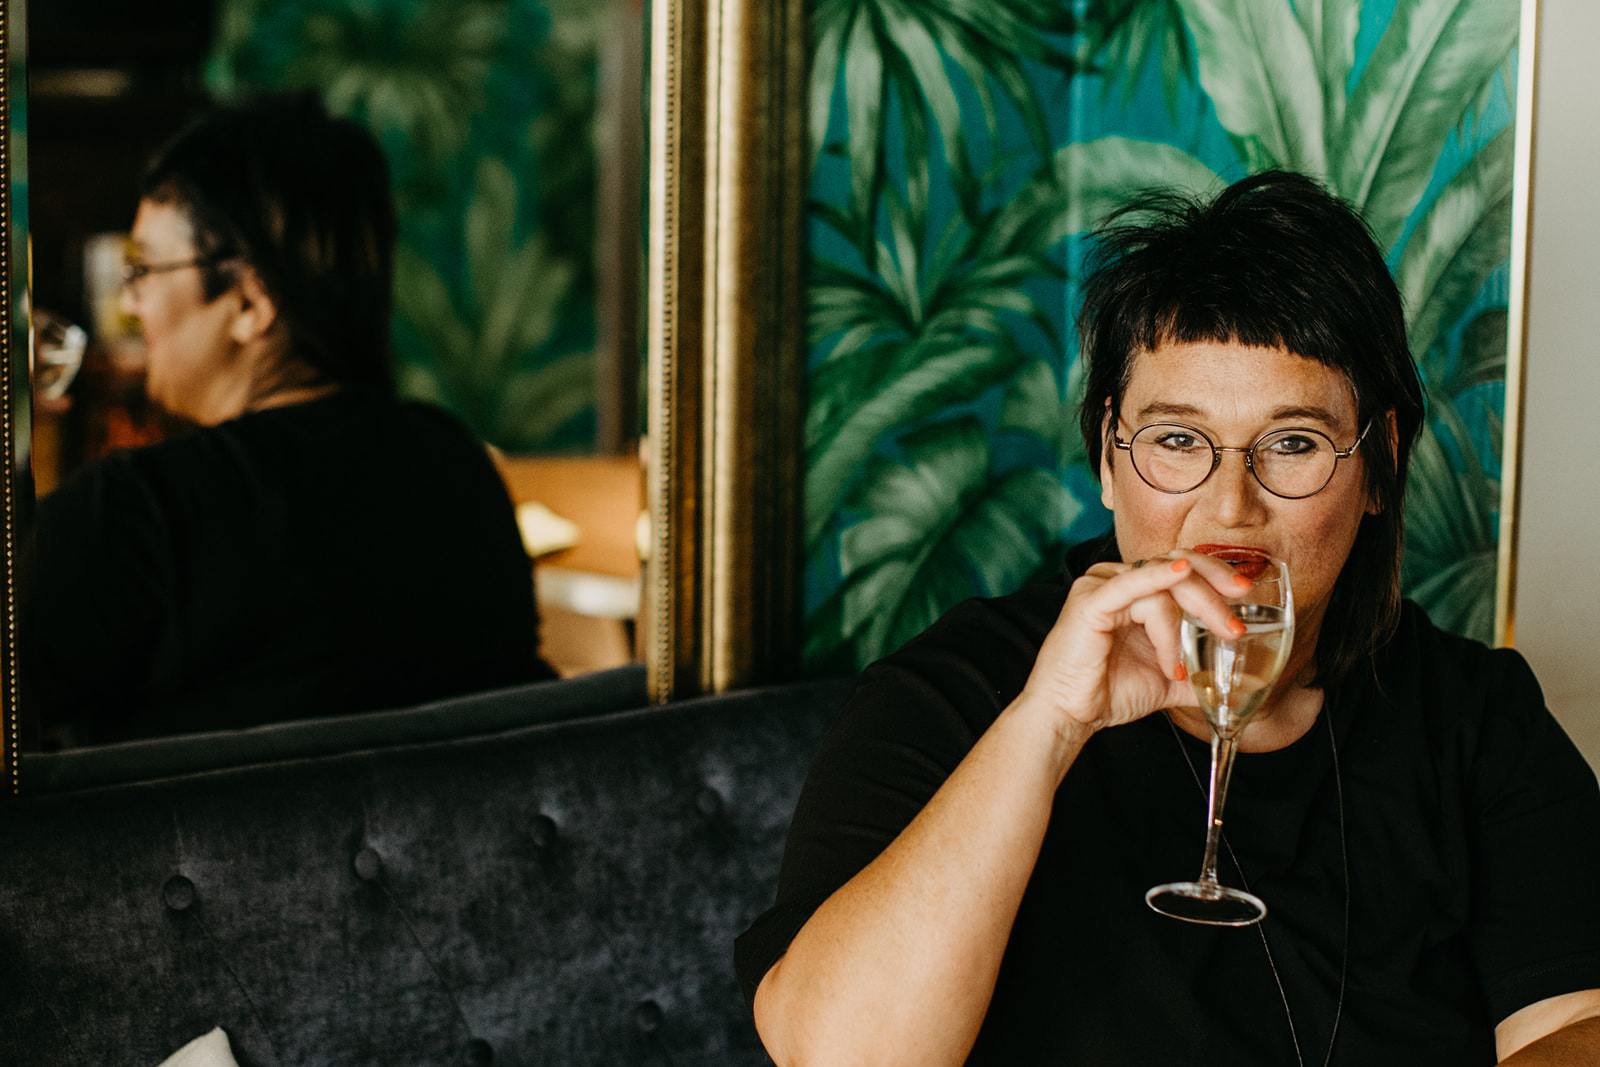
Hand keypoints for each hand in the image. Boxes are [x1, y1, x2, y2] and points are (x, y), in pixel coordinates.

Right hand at [1018, 551, 1253, 738]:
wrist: (1069, 715)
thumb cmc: (1107, 692)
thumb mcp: (1168, 680)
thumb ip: (1201, 671)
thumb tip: (1242, 681)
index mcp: (1135, 591)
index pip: (1183, 567)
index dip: (1216, 574)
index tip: (1245, 594)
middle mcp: (1118, 580)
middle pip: (1180, 568)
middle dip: (1215, 594)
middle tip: (1234, 627)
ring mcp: (1102, 586)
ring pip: (1163, 584)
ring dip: (1182, 626)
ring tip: (1178, 667)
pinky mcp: (1090, 601)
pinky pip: (1132, 583)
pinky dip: (1159, 578)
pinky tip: (1179, 575)